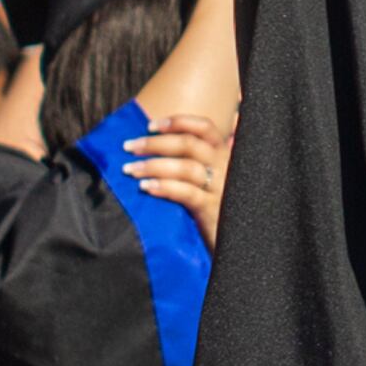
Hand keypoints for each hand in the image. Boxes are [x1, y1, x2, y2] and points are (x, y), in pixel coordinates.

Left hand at [123, 111, 231, 245]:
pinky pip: (186, 193)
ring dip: (154, 165)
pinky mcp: (212, 209)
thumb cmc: (218, 208)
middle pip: (188, 144)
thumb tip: (158, 146)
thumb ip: (195, 161)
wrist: (236, 244)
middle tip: (129, 147)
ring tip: (131, 170)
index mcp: (224, 155)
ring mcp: (220, 188)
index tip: (150, 125)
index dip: (177, 122)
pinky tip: (147, 188)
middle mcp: (225, 166)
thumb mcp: (212, 180)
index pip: (204, 128)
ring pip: (185, 167)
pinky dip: (164, 187)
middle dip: (155, 143)